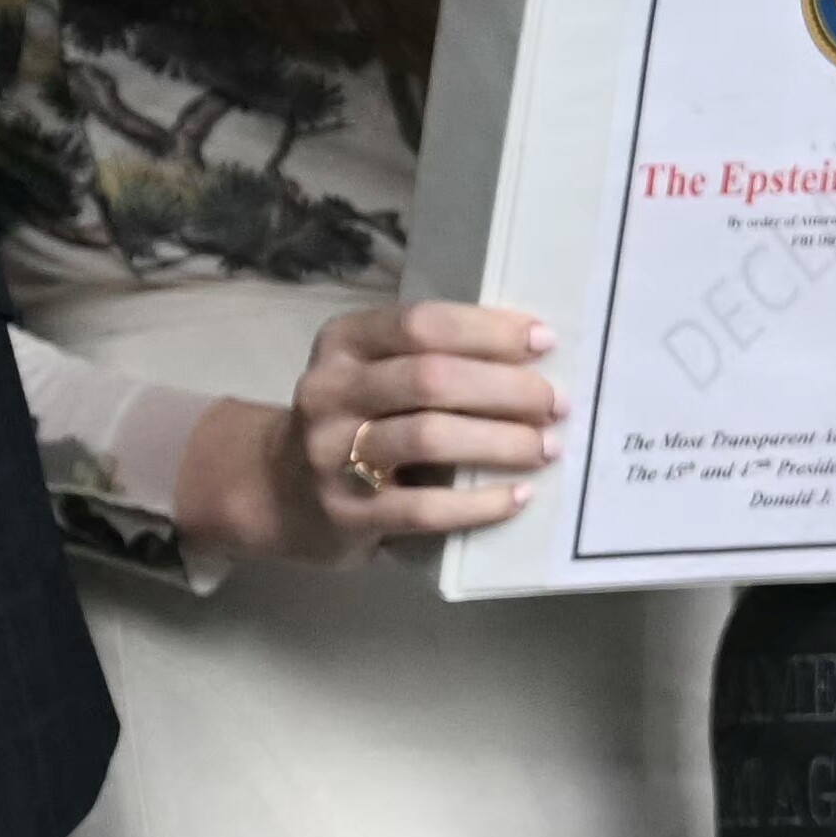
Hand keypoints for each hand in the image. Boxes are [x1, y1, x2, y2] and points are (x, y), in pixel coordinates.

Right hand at [186, 300, 566, 564]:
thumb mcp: (373, 372)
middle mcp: (329, 391)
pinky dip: (479, 503)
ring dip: (500, 441)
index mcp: (343, 342)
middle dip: (506, 388)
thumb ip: (430, 357)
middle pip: (431, 379)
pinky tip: (517, 496)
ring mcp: (330, 455)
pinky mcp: (344, 514)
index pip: (421, 323)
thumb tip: (533, 353)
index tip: (543, 340)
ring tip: (546, 447)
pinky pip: (423, 508)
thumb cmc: (355, 419)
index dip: (487, 330)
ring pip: (428, 438)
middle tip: (556, 403)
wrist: (280, 492)